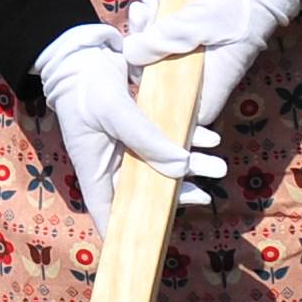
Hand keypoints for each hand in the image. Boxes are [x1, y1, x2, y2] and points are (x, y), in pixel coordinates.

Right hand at [30, 22, 221, 220]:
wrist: (82, 53)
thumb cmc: (86, 88)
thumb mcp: (114, 111)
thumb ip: (147, 139)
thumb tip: (182, 167)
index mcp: (96, 171)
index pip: (108, 214)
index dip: (127, 234)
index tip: (151, 247)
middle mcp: (112, 165)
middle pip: (146, 192)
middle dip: (177, 194)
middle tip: (207, 194)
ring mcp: (127, 147)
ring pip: (163, 166)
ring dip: (191, 166)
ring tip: (218, 165)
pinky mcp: (141, 127)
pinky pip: (168, 139)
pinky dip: (190, 139)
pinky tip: (209, 138)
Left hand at [121, 0, 301, 131]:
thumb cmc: (238, 5)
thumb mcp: (200, 21)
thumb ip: (166, 39)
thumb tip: (130, 54)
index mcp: (210, 84)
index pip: (182, 111)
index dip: (156, 100)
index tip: (137, 72)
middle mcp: (203, 74)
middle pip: (161, 76)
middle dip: (143, 49)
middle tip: (139, 18)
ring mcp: (197, 55)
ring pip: (160, 52)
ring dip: (146, 28)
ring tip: (143, 4)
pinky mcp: (193, 35)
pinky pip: (167, 33)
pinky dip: (155, 17)